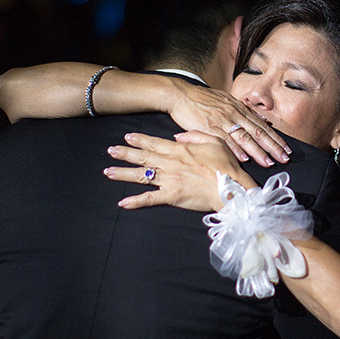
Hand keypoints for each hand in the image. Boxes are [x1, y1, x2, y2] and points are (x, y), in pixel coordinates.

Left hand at [103, 132, 257, 210]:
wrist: (231, 188)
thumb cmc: (226, 165)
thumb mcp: (215, 142)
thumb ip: (195, 136)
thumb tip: (177, 136)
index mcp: (180, 150)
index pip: (154, 143)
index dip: (140, 140)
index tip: (127, 137)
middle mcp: (170, 163)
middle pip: (143, 157)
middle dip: (125, 153)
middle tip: (110, 150)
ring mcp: (169, 180)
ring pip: (141, 176)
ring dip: (123, 173)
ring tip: (108, 171)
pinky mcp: (171, 196)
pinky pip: (149, 199)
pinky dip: (135, 201)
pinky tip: (122, 202)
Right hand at [166, 79, 290, 166]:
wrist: (181, 94)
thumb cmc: (204, 99)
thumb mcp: (228, 101)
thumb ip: (246, 111)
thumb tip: (263, 119)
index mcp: (240, 109)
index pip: (262, 126)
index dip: (276, 138)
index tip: (286, 149)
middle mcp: (234, 114)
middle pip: (258, 132)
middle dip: (272, 146)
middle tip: (284, 158)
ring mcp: (222, 120)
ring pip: (244, 137)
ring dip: (258, 151)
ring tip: (268, 162)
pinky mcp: (209, 126)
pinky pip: (224, 139)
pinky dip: (235, 149)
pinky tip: (244, 158)